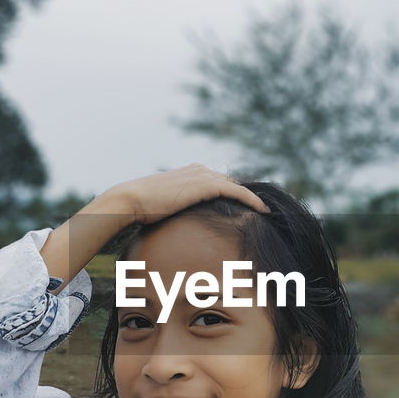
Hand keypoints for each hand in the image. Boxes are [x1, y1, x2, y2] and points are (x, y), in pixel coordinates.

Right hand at [103, 162, 271, 225]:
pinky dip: (252, 200)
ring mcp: (202, 175)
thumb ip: (173, 210)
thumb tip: (174, 227)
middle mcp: (198, 170)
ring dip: (253, 199)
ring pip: (236, 187)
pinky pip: (237, 192)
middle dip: (248, 196)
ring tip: (268, 211)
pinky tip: (264, 210)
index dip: (235, 195)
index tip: (249, 208)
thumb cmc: (139, 209)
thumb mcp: (161, 207)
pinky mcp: (205, 185)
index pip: (218, 182)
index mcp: (189, 173)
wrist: (129, 200)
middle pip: (231, 183)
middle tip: (264, 210)